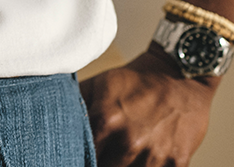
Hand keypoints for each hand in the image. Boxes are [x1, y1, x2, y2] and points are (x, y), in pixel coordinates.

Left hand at [79, 48, 214, 165]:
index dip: (77, 158)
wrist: (182, 75)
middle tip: (98, 158)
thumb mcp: (103, 83)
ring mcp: (156, 154)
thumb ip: (77, 102)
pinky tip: (142, 162)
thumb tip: (51, 115)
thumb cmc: (137, 81)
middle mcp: (130, 139)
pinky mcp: (177, 162)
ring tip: (120, 157)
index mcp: (106, 118)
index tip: (74, 156)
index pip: (82, 154)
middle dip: (98, 165)